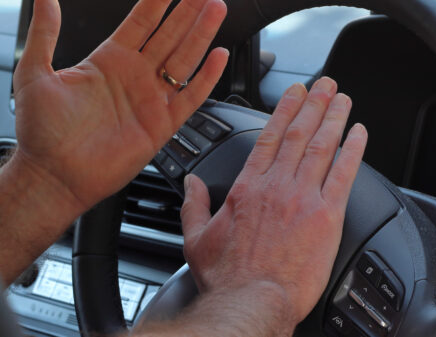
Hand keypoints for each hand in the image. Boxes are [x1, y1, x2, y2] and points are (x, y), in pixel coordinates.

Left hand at [12, 0, 228, 211]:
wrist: (55, 175)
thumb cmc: (41, 131)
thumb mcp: (33, 73)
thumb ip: (44, 33)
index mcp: (109, 61)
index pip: (140, 22)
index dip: (158, 1)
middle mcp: (134, 77)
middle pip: (169, 35)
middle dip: (188, 11)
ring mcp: (151, 99)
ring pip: (184, 59)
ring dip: (201, 34)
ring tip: (216, 9)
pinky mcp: (162, 125)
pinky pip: (191, 96)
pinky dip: (206, 77)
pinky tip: (219, 56)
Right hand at [181, 77, 367, 326]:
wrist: (252, 302)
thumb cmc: (228, 277)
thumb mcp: (197, 239)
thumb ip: (193, 205)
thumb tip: (189, 183)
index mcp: (249, 188)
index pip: (269, 137)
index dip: (285, 110)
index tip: (296, 93)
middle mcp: (278, 186)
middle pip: (299, 134)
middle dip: (314, 104)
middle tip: (326, 85)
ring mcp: (304, 198)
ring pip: (322, 146)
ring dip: (334, 118)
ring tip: (342, 99)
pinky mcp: (327, 217)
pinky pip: (344, 174)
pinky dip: (353, 150)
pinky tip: (359, 134)